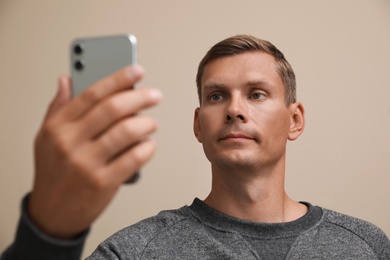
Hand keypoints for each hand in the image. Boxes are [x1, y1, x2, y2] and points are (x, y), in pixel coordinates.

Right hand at [28, 65, 161, 238]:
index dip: (119, 78)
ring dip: (147, 123)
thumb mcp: (45, 137)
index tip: (137, 70)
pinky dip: (148, 148)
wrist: (51, 213)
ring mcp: (87, 163)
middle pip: (113, 109)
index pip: (93, 93)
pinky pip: (134, 158)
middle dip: (140, 97)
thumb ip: (58, 107)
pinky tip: (149, 145)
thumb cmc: (53, 172)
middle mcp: (71, 142)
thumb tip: (66, 79)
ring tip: (152, 123)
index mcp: (58, 126)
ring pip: (127, 131)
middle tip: (155, 95)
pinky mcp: (103, 182)